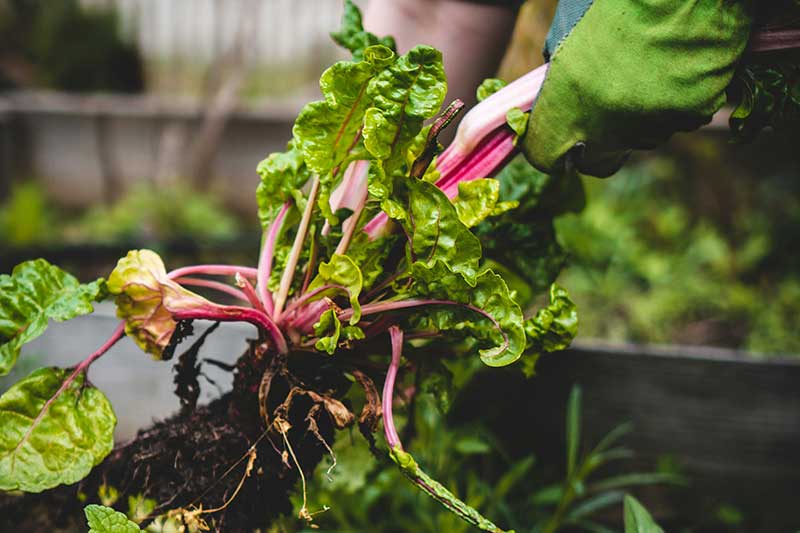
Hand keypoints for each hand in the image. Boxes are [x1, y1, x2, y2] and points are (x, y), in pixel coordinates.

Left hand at [521, 0, 752, 176]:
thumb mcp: (568, 30)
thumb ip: (558, 73)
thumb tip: (555, 96)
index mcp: (569, 103)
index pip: (545, 155)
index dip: (548, 145)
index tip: (554, 134)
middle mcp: (611, 125)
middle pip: (598, 157)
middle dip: (596, 138)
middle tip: (604, 100)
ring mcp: (655, 124)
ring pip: (642, 137)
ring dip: (639, 115)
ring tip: (645, 69)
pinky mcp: (695, 113)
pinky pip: (678, 118)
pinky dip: (676, 99)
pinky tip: (676, 63)